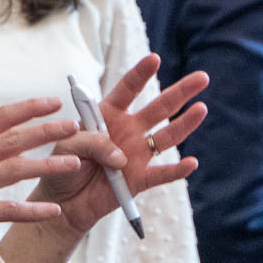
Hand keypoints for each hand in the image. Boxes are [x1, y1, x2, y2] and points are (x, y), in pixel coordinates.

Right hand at [0, 98, 86, 262]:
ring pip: (13, 170)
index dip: (28, 108)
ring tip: (74, 164)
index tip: (54, 103)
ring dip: (46, 166)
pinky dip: (32, 210)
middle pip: (11, 140)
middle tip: (74, 127)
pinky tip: (53, 210)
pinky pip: (7, 210)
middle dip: (45, 131)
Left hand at [33, 55, 208, 238]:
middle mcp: (128, 131)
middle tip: (202, 78)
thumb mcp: (66, 145)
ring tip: (202, 109)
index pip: (128, 89)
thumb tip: (121, 156)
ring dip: (185, 124)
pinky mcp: (139, 180)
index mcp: (108, 115)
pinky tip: (191, 162)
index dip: (141, 74)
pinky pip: (161, 174)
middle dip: (180, 92)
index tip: (154, 59)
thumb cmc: (61, 167)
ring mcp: (137, 155)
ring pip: (166, 137)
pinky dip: (176, 170)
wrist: (61, 203)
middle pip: (159, 108)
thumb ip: (92, 142)